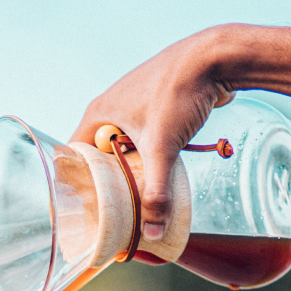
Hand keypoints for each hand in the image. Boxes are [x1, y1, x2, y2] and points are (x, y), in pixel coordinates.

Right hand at [71, 27, 235, 237]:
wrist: (216, 57)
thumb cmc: (179, 92)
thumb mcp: (163, 148)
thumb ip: (156, 192)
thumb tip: (154, 233)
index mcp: (99, 113)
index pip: (74, 155)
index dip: (77, 183)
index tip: (85, 209)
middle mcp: (111, 107)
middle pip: (99, 155)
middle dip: (106, 183)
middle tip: (113, 211)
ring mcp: (134, 105)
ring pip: (123, 147)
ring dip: (129, 170)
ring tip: (136, 197)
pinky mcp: (156, 106)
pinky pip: (143, 139)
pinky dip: (148, 156)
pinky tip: (159, 172)